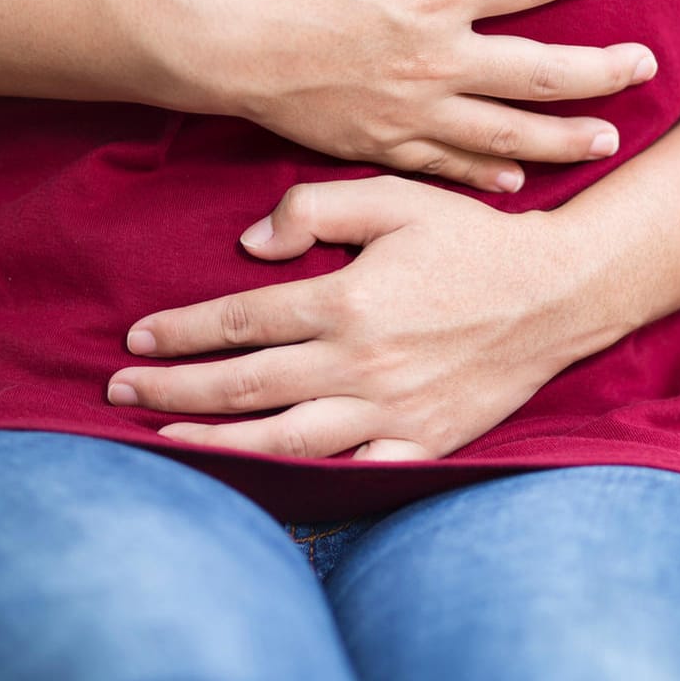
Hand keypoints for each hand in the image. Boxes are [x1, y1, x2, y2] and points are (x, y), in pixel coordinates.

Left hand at [106, 176, 633, 460]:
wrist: (558, 292)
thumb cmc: (473, 239)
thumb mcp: (395, 196)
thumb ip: (315, 205)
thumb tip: (249, 244)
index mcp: (347, 301)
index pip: (241, 322)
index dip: (181, 333)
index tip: (137, 340)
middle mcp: (361, 363)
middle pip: (246, 386)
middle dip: (175, 393)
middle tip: (121, 396)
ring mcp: (391, 411)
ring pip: (285, 439)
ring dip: (217, 444)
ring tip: (167, 444)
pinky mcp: (422, 440)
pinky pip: (353, 471)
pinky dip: (305, 483)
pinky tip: (264, 484)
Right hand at [170, 0, 656, 193]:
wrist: (209, 44)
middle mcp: (434, 61)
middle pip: (541, 72)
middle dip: (601, 72)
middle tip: (645, 68)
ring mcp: (409, 112)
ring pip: (506, 134)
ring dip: (563, 137)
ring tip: (607, 140)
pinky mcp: (378, 145)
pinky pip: (446, 167)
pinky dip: (485, 175)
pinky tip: (513, 182)